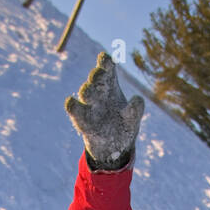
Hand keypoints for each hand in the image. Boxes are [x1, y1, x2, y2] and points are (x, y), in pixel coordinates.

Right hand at [65, 51, 143, 170]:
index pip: (107, 67)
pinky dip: (72, 105)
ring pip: (85, 92)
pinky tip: (72, 103)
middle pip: (96, 77)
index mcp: (111, 85)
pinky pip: (73, 108)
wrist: (113, 148)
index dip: (105, 61)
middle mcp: (99, 92)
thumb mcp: (133, 120)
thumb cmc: (123, 127)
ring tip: (89, 96)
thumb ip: (136, 109)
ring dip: (87, 91)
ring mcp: (89, 105)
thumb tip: (137, 99)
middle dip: (97, 75)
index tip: (107, 61)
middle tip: (99, 75)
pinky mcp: (81, 119)